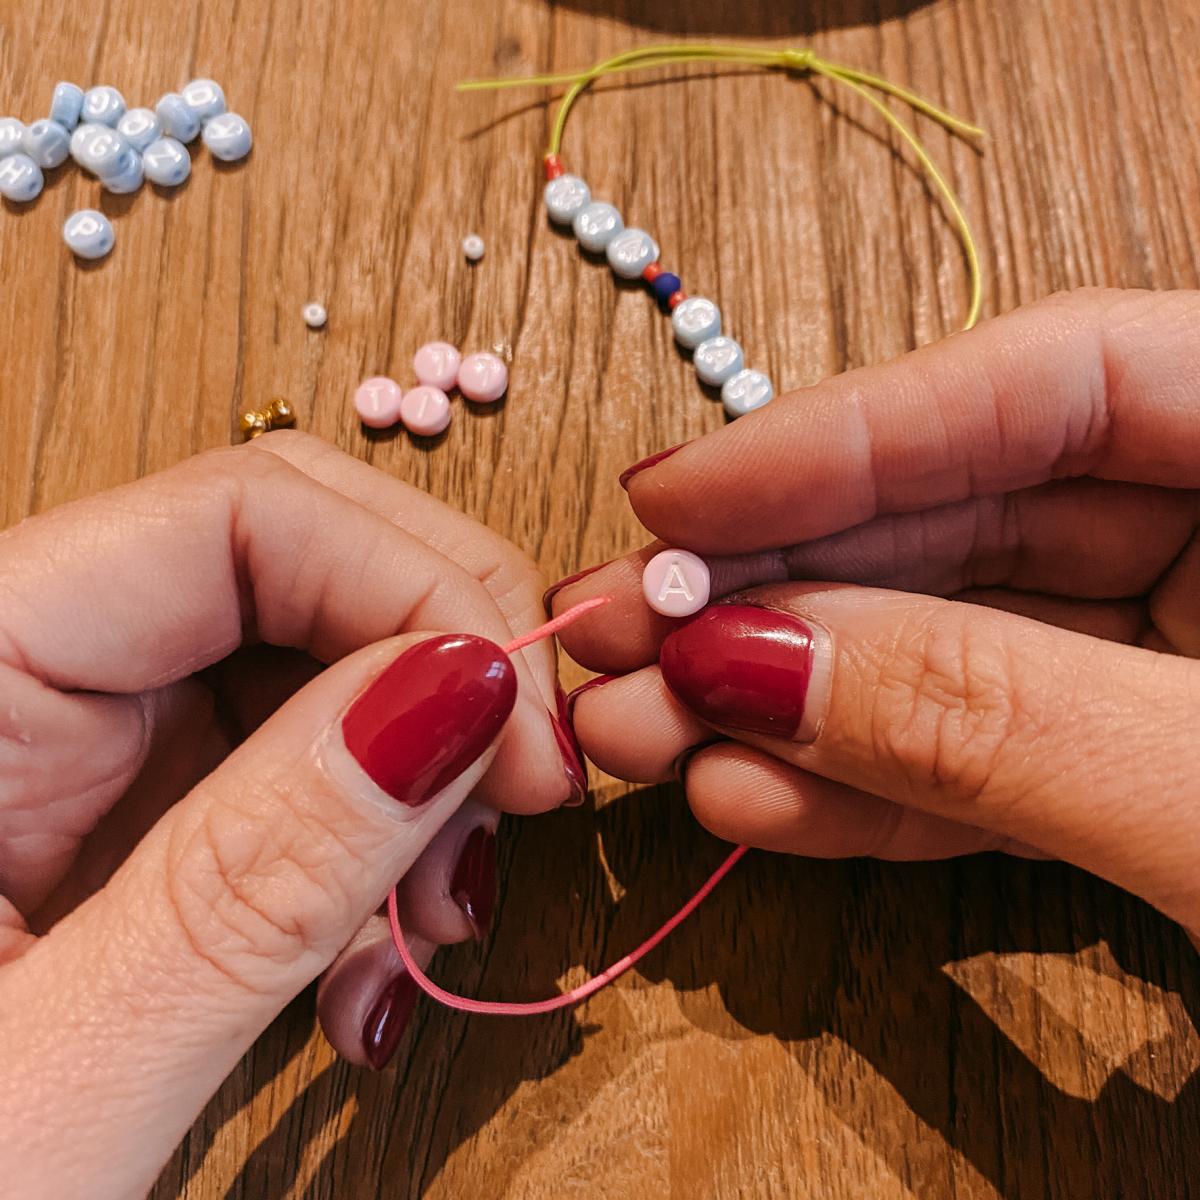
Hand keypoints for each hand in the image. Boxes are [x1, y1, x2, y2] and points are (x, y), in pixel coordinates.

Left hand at [0, 433, 581, 1197]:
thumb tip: (460, 691)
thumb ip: (251, 882)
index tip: (520, 726)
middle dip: (445, 667)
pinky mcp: (134, 809)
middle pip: (300, 561)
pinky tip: (369, 967)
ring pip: (323, 665)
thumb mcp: (54, 1085)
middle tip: (522, 793)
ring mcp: (86, 741)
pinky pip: (301, 769)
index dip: (419, 585)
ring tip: (434, 924)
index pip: (238, 515)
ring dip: (424, 783)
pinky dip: (373, 857)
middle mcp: (25, 671)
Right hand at [553, 289, 1199, 940]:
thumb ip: (997, 714)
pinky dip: (871, 786)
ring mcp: (1188, 667)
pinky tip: (749, 795)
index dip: (851, 431)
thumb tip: (755, 663)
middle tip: (617, 629)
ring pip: (955, 648)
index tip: (674, 497)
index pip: (1059, 378)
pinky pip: (994, 760)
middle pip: (970, 517)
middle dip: (778, 585)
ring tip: (642, 730)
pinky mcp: (1146, 788)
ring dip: (790, 699)